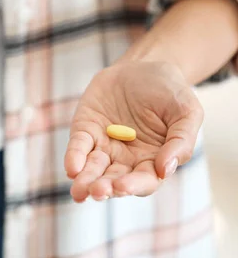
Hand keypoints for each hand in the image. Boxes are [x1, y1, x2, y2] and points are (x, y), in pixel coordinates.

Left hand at [65, 61, 202, 201]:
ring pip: (93, 168)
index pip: (143, 181)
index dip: (133, 185)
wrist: (144, 66)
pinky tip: (71, 168)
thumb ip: (181, 141)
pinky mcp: (86, 129)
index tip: (122, 186)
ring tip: (79, 191)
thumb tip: (165, 170)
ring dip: (85, 180)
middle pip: (114, 180)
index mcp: (153, 160)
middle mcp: (126, 158)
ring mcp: (104, 145)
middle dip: (105, 188)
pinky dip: (74, 157)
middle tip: (97, 191)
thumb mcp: (187, 112)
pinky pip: (79, 146)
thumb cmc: (170, 93)